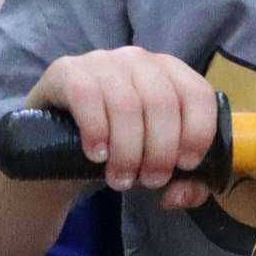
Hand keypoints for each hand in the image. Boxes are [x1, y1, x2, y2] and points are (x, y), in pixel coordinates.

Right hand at [28, 48, 216, 208]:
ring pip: (126, 104)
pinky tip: (96, 154)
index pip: (198, 93)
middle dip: (160, 151)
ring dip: (127, 151)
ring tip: (120, 180)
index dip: (198, 132)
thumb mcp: (155, 166)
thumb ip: (184, 185)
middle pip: (162, 103)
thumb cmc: (118, 151)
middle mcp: (138, 59)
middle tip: (150, 181)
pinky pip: (87, 96)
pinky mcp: (67, 71)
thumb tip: (179, 195)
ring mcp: (101, 61)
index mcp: (170, 73)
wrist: (57, 147)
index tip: (185, 165)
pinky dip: (96, 131)